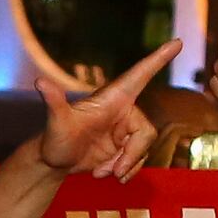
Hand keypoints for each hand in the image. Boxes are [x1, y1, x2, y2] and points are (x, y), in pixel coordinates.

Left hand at [25, 45, 175, 184]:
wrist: (56, 162)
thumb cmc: (54, 138)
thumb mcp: (56, 122)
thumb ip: (53, 102)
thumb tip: (40, 81)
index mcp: (113, 98)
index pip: (140, 74)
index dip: (159, 58)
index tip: (177, 41)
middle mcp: (124, 110)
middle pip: (147, 132)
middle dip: (131, 156)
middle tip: (111, 172)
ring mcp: (126, 129)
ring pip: (144, 149)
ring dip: (125, 166)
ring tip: (101, 173)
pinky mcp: (126, 146)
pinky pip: (140, 159)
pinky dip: (127, 171)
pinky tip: (110, 175)